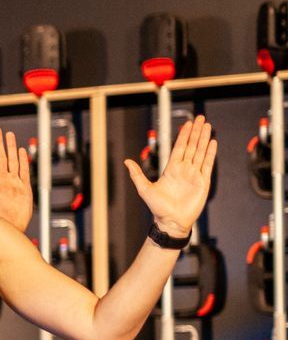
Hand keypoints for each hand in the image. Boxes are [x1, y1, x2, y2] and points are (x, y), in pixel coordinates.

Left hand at [0, 127, 33, 228]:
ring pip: (12, 161)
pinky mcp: (24, 188)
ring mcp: (13, 183)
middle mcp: (2, 181)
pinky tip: (21, 151)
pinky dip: (23, 161)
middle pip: (0, 157)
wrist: (7, 230)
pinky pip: (24, 171)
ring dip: (11, 148)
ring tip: (9, 135)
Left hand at [124, 115, 215, 237]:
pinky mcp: (203, 182)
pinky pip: (207, 164)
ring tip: (207, 125)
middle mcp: (184, 169)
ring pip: (200, 152)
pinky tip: (212, 142)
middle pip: (191, 146)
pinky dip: (210, 153)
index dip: (183, 135)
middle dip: (195, 132)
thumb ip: (137, 174)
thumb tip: (126, 161)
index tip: (187, 124)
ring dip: (204, 139)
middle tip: (199, 118)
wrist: (171, 221)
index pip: (179, 148)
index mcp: (171, 169)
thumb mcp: (144, 189)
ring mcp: (194, 174)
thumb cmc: (158, 208)